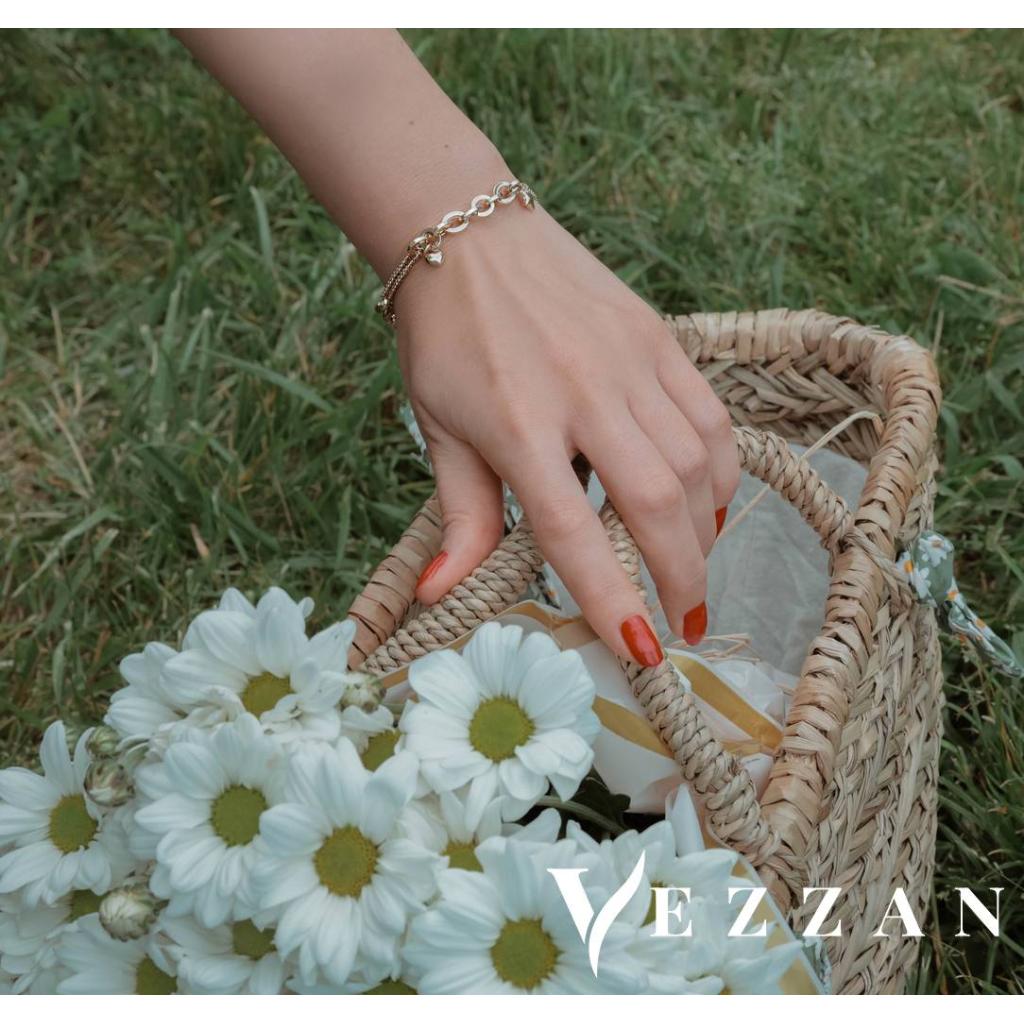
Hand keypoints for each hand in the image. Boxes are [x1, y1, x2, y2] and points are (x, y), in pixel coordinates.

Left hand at [397, 204, 738, 665]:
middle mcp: (583, 394)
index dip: (611, 598)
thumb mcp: (439, 430)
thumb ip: (460, 517)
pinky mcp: (658, 337)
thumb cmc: (445, 340)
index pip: (573, 533)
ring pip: (697, 463)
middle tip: (685, 621)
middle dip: (682, 575)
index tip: (642, 652)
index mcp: (518, 426)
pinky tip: (705, 500)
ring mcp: (630, 361)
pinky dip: (718, 470)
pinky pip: (710, 417)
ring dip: (705, 528)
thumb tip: (439, 594)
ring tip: (691, 564)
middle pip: (658, 503)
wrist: (468, 236)